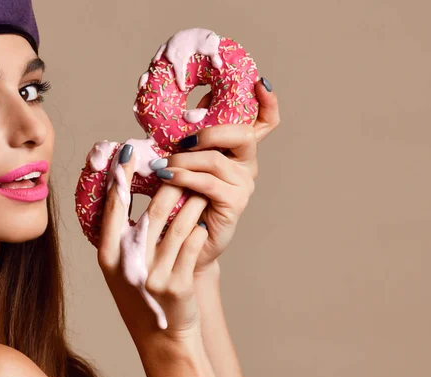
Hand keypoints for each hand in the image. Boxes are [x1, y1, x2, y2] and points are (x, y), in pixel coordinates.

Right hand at [98, 145, 209, 344]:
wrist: (162, 337)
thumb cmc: (141, 294)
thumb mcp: (120, 267)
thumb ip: (120, 234)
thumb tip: (122, 187)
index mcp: (109, 255)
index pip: (113, 207)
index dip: (120, 177)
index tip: (127, 151)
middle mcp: (128, 265)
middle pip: (153, 211)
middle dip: (170, 185)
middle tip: (180, 166)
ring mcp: (153, 276)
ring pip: (180, 225)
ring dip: (193, 203)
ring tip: (201, 188)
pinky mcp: (177, 285)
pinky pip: (194, 244)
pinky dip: (200, 230)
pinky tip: (202, 224)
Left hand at [151, 78, 280, 273]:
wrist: (182, 240)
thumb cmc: (181, 198)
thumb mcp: (185, 162)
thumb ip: (191, 138)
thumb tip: (190, 105)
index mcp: (238, 151)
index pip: (265, 123)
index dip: (267, 103)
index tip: (260, 83)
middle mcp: (247, 165)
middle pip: (244, 134)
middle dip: (212, 131)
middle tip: (183, 140)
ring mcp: (243, 184)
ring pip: (217, 159)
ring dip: (185, 159)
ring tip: (163, 165)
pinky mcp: (234, 203)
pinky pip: (208, 182)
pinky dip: (184, 176)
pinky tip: (167, 176)